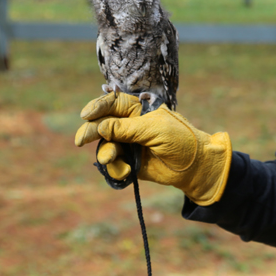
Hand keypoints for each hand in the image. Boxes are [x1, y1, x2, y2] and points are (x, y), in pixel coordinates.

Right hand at [75, 91, 231, 205]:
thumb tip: (99, 127)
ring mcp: (128, 144)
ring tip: (112, 158)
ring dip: (105, 152)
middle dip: (91, 131)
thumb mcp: (154, 129)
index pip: (113, 103)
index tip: (86, 115)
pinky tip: (127, 171)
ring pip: (105, 146)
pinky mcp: (129, 162)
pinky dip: (116, 168)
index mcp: (139, 110)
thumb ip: (126, 128)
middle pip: (102, 124)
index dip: (97, 107)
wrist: (194, 167)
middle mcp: (130, 125)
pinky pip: (113, 165)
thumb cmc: (180, 140)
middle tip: (81, 141)